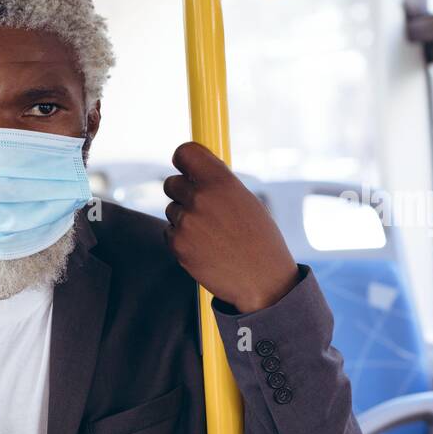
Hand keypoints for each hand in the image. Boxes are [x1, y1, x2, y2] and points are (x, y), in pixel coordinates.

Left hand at [163, 142, 298, 313]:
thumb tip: (193, 169)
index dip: (183, 161)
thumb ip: (217, 183)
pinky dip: (182, 238)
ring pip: (171, 210)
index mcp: (221, 181)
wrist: (262, 280)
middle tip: (204, 210)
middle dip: (183, 193)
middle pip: (171, 183)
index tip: (187, 168)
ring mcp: (186, 222)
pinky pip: (169, 232)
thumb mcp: (245, 200)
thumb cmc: (258, 238)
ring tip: (211, 234)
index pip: (184, 153)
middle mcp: (201, 198)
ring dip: (185, 218)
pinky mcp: (177, 244)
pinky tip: (204, 248)